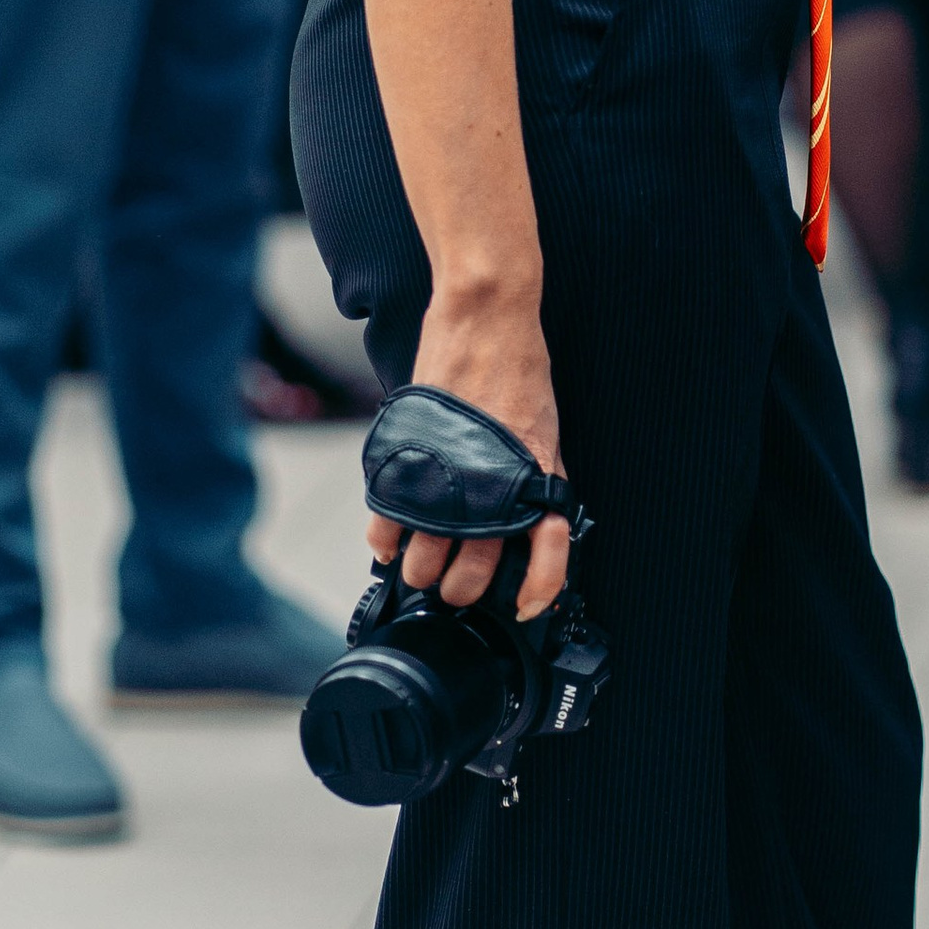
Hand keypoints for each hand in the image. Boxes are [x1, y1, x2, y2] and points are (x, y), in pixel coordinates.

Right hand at [368, 291, 572, 620]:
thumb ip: (534, 479)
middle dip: (460, 590)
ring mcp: (444, 481)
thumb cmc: (519, 372)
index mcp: (533, 485)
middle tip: (452, 584)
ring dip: (420, 570)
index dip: (537, 593)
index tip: (526, 608)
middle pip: (472, 575)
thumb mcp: (542, 434)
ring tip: (418, 564)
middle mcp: (491, 493)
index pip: (545, 560)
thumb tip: (529, 523)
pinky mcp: (407, 463)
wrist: (486, 320)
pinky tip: (388, 544)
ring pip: (425, 560)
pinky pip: (386, 526)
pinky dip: (383, 543)